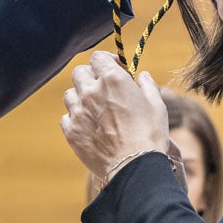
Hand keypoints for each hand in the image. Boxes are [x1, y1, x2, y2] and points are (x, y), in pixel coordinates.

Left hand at [61, 52, 168, 178]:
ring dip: (80, 96)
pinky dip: (75, 118)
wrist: (134, 166)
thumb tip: (141, 75)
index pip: (98, 57)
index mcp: (112, 79)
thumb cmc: (149, 134)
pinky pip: (66, 117)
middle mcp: (90, 91)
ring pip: (70, 94)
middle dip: (90, 76)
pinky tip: (89, 125)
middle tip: (102, 88)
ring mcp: (78, 112)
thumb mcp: (156, 104)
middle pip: (79, 72)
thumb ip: (146, 85)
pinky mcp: (71, 131)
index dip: (106, 60)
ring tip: (95, 108)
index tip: (113, 68)